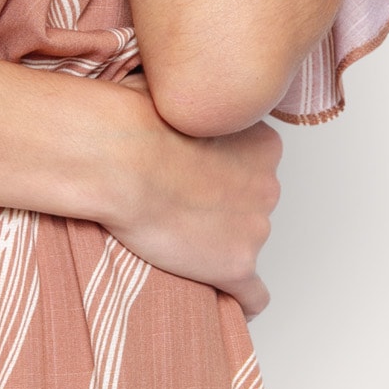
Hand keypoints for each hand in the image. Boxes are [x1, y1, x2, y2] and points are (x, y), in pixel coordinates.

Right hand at [95, 72, 280, 319]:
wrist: (120, 156)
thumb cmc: (135, 119)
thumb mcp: (172, 90)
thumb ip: (190, 101)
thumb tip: (174, 91)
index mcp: (262, 143)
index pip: (257, 167)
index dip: (222, 173)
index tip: (193, 176)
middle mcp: (268, 186)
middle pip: (253, 205)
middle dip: (222, 208)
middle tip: (176, 205)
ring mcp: (255, 228)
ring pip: (246, 244)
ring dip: (219, 245)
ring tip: (176, 242)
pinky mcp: (234, 266)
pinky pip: (254, 296)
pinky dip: (239, 299)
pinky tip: (220, 297)